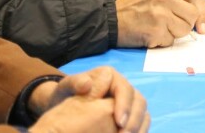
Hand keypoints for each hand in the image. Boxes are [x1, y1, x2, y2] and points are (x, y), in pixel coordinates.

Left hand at [30, 67, 148, 132]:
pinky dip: (138, 131)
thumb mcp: (65, 87)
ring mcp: (126, 102)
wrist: (62, 107)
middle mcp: (122, 87)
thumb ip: (74, 83)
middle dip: (134, 119)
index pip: (125, 88)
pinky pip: (140, 123)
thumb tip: (87, 83)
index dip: (124, 105)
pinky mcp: (128, 115)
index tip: (119, 123)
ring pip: (143, 112)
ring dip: (138, 127)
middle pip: (138, 101)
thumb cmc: (65, 95)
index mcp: (110, 76)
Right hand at [132, 0, 204, 34]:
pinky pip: (171, 40)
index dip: (202, 9)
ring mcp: (160, 14)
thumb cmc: (132, 6)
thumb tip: (200, 12)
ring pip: (184, 29)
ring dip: (174, 33)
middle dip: (185, 23)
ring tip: (157, 27)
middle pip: (192, 14)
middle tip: (170, 23)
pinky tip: (149, 34)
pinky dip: (162, 41)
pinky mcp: (156, 30)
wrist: (108, 19)